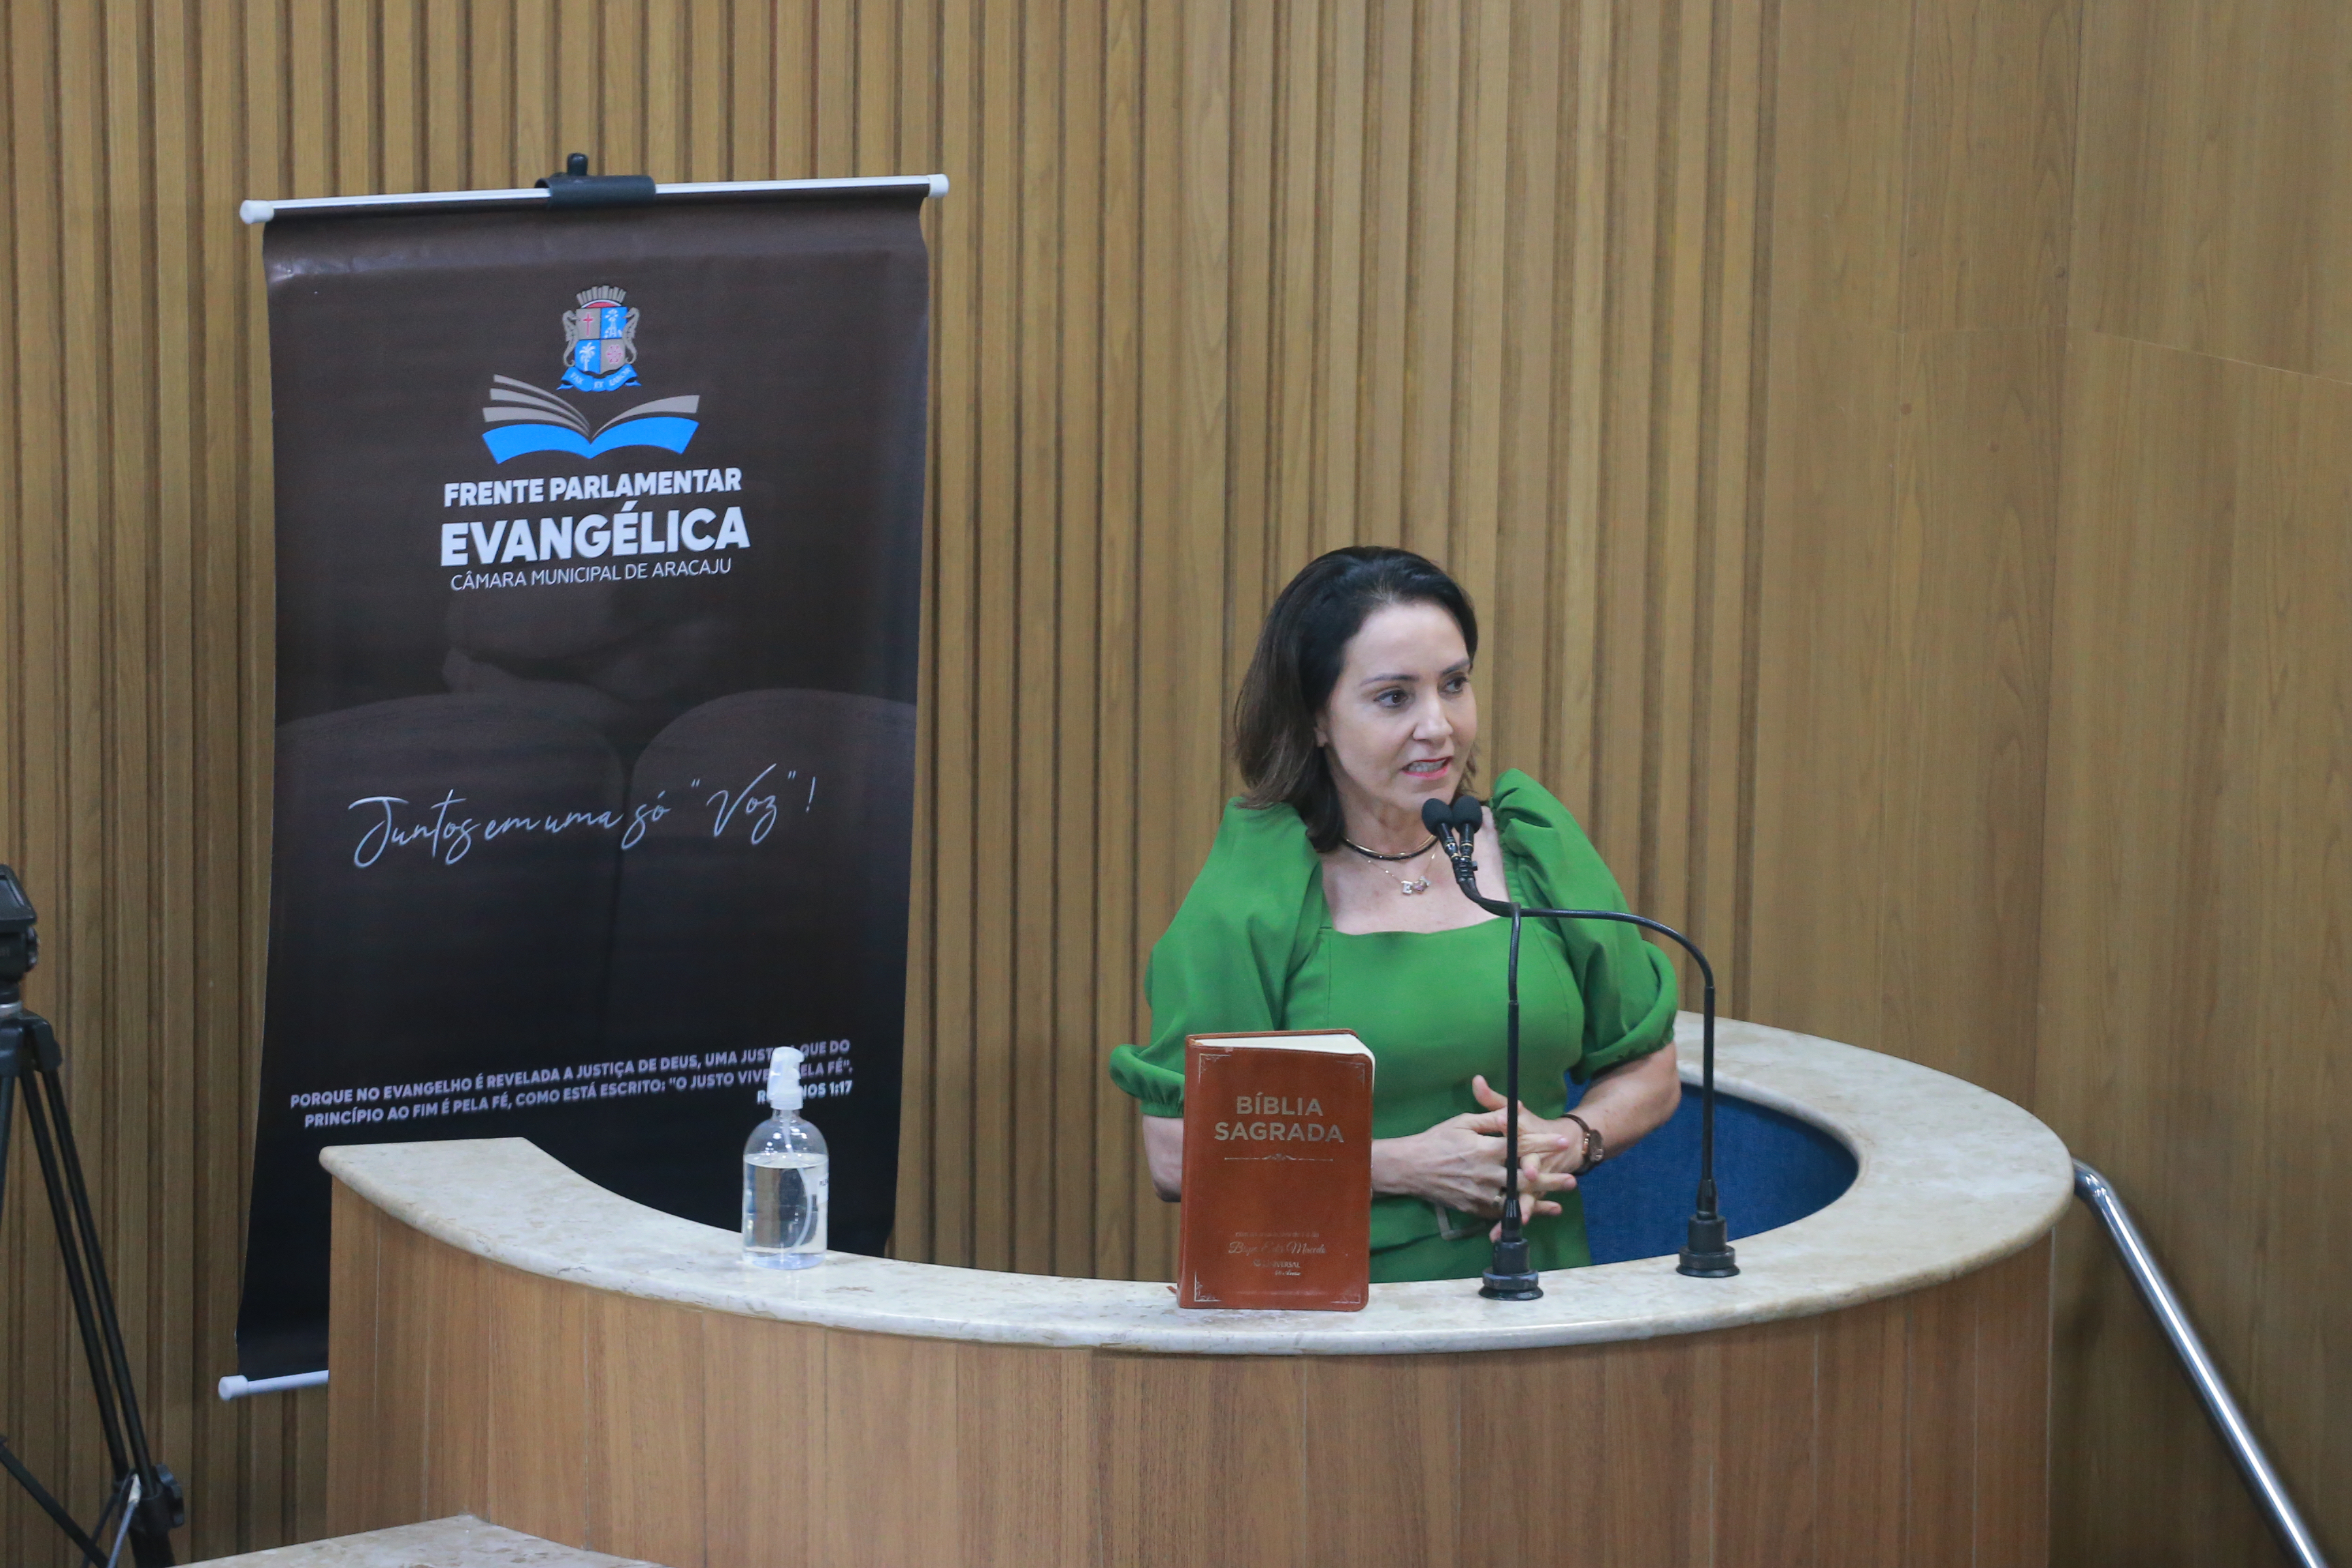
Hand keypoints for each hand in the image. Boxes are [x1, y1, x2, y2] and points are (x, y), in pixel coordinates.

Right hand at [1369, 1078, 1578, 1223]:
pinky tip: (1533, 1215)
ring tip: (1560, 1203)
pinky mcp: (1474, 1208)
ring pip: (1515, 1200)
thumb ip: (1489, 1119)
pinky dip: (1517, 1214)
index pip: (1520, 1146)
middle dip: (1549, 1180)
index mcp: (1484, 1149)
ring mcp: (1480, 1194)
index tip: (1562, 1142)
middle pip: (1523, 1178)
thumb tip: (1511, 1113)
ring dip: (1538, 1202)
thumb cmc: (1437, 1140)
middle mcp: (1485, 1174)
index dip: (1542, 1144)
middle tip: (1571, 1180)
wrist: (1411, 1167)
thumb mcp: (1462, 1122)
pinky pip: (1499, 1214)